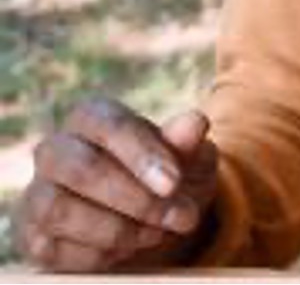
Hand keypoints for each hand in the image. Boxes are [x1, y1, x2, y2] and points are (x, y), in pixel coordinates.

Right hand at [14, 101, 217, 271]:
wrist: (146, 219)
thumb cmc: (166, 177)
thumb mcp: (188, 159)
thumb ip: (187, 143)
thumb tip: (195, 122)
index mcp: (92, 117)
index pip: (110, 125)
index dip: (142, 154)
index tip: (173, 184)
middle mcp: (55, 150)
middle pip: (82, 169)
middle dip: (137, 199)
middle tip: (179, 217)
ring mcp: (37, 194)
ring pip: (60, 210)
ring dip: (118, 229)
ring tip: (156, 233)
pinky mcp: (33, 235)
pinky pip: (55, 248)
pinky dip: (100, 253)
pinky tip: (129, 247)